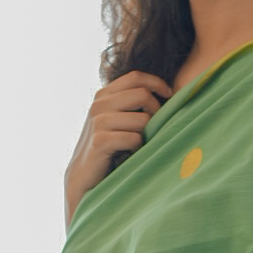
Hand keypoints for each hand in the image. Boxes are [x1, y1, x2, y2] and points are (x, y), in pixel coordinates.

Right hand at [65, 71, 172, 227]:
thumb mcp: (116, 119)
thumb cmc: (107, 147)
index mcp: (104, 95)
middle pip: (142, 94)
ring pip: (142, 119)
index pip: (136, 77)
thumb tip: (166, 94)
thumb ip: (130, 104)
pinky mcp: (100, 140)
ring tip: (139, 144)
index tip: (169, 95)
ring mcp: (98, 121)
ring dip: (146, 134)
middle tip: (156, 126)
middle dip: (156, 111)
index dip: (157, 83)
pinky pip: (134, 138)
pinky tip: (130, 154)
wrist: (83, 175)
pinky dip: (138, 147)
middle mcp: (99, 104)